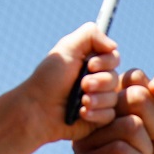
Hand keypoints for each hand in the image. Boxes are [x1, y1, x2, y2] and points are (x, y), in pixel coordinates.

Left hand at [12, 22, 122, 146]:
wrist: (39, 109)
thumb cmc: (50, 79)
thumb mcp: (67, 47)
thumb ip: (90, 35)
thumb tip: (114, 46)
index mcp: (90, 62)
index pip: (114, 58)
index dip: (106, 62)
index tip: (90, 65)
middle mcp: (96, 80)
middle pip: (115, 78)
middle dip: (99, 82)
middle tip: (83, 85)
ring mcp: (98, 100)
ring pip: (113, 98)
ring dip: (97, 99)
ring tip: (81, 102)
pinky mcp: (98, 118)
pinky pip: (109, 115)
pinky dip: (95, 113)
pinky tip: (81, 113)